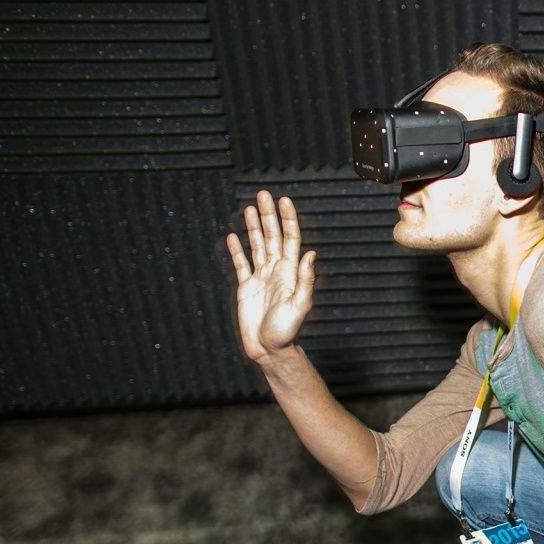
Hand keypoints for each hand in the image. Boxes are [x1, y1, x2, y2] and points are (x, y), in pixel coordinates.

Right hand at [224, 190, 315, 363]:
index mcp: (290, 272)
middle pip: (272, 236)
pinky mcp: (246, 287)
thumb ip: (305, 280)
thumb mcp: (300, 306)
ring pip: (257, 245)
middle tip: (263, 194)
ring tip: (249, 208)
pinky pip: (241, 264)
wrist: (269, 349)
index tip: (284, 201)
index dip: (288, 220)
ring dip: (253, 227)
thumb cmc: (287, 331)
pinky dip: (237, 250)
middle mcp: (276, 271)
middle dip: (268, 215)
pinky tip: (233, 236)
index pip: (290, 239)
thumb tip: (311, 254)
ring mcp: (261, 277)